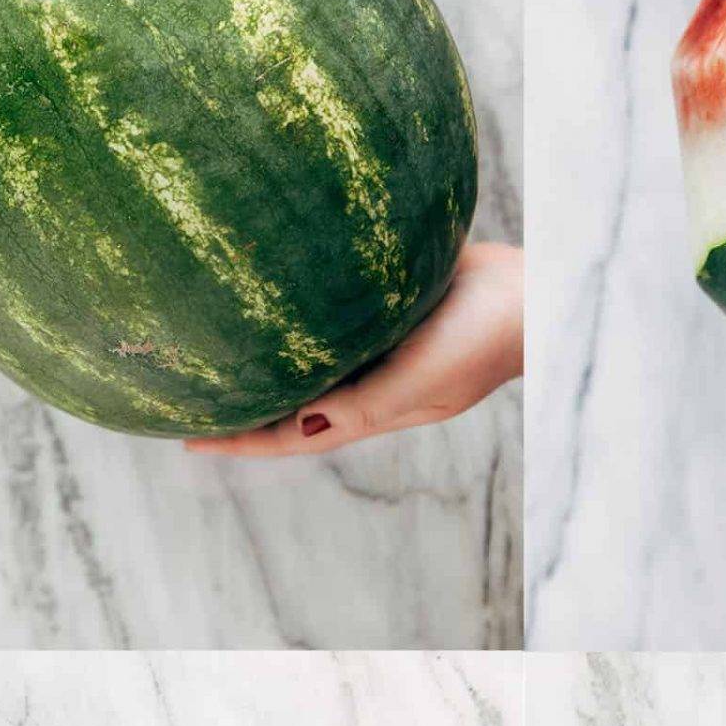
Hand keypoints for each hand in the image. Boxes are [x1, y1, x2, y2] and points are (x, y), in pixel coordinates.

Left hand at [189, 239, 520, 457]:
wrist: (537, 292)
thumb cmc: (482, 339)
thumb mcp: (421, 381)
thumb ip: (364, 405)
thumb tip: (299, 426)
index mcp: (375, 408)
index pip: (294, 433)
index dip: (242, 440)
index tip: (187, 436)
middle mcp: (374, 378)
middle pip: (298, 397)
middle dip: (249, 401)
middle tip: (193, 390)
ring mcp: (386, 341)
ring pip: (315, 355)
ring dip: (273, 354)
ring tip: (222, 341)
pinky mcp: (395, 302)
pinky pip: (338, 312)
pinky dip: (305, 311)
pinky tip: (280, 285)